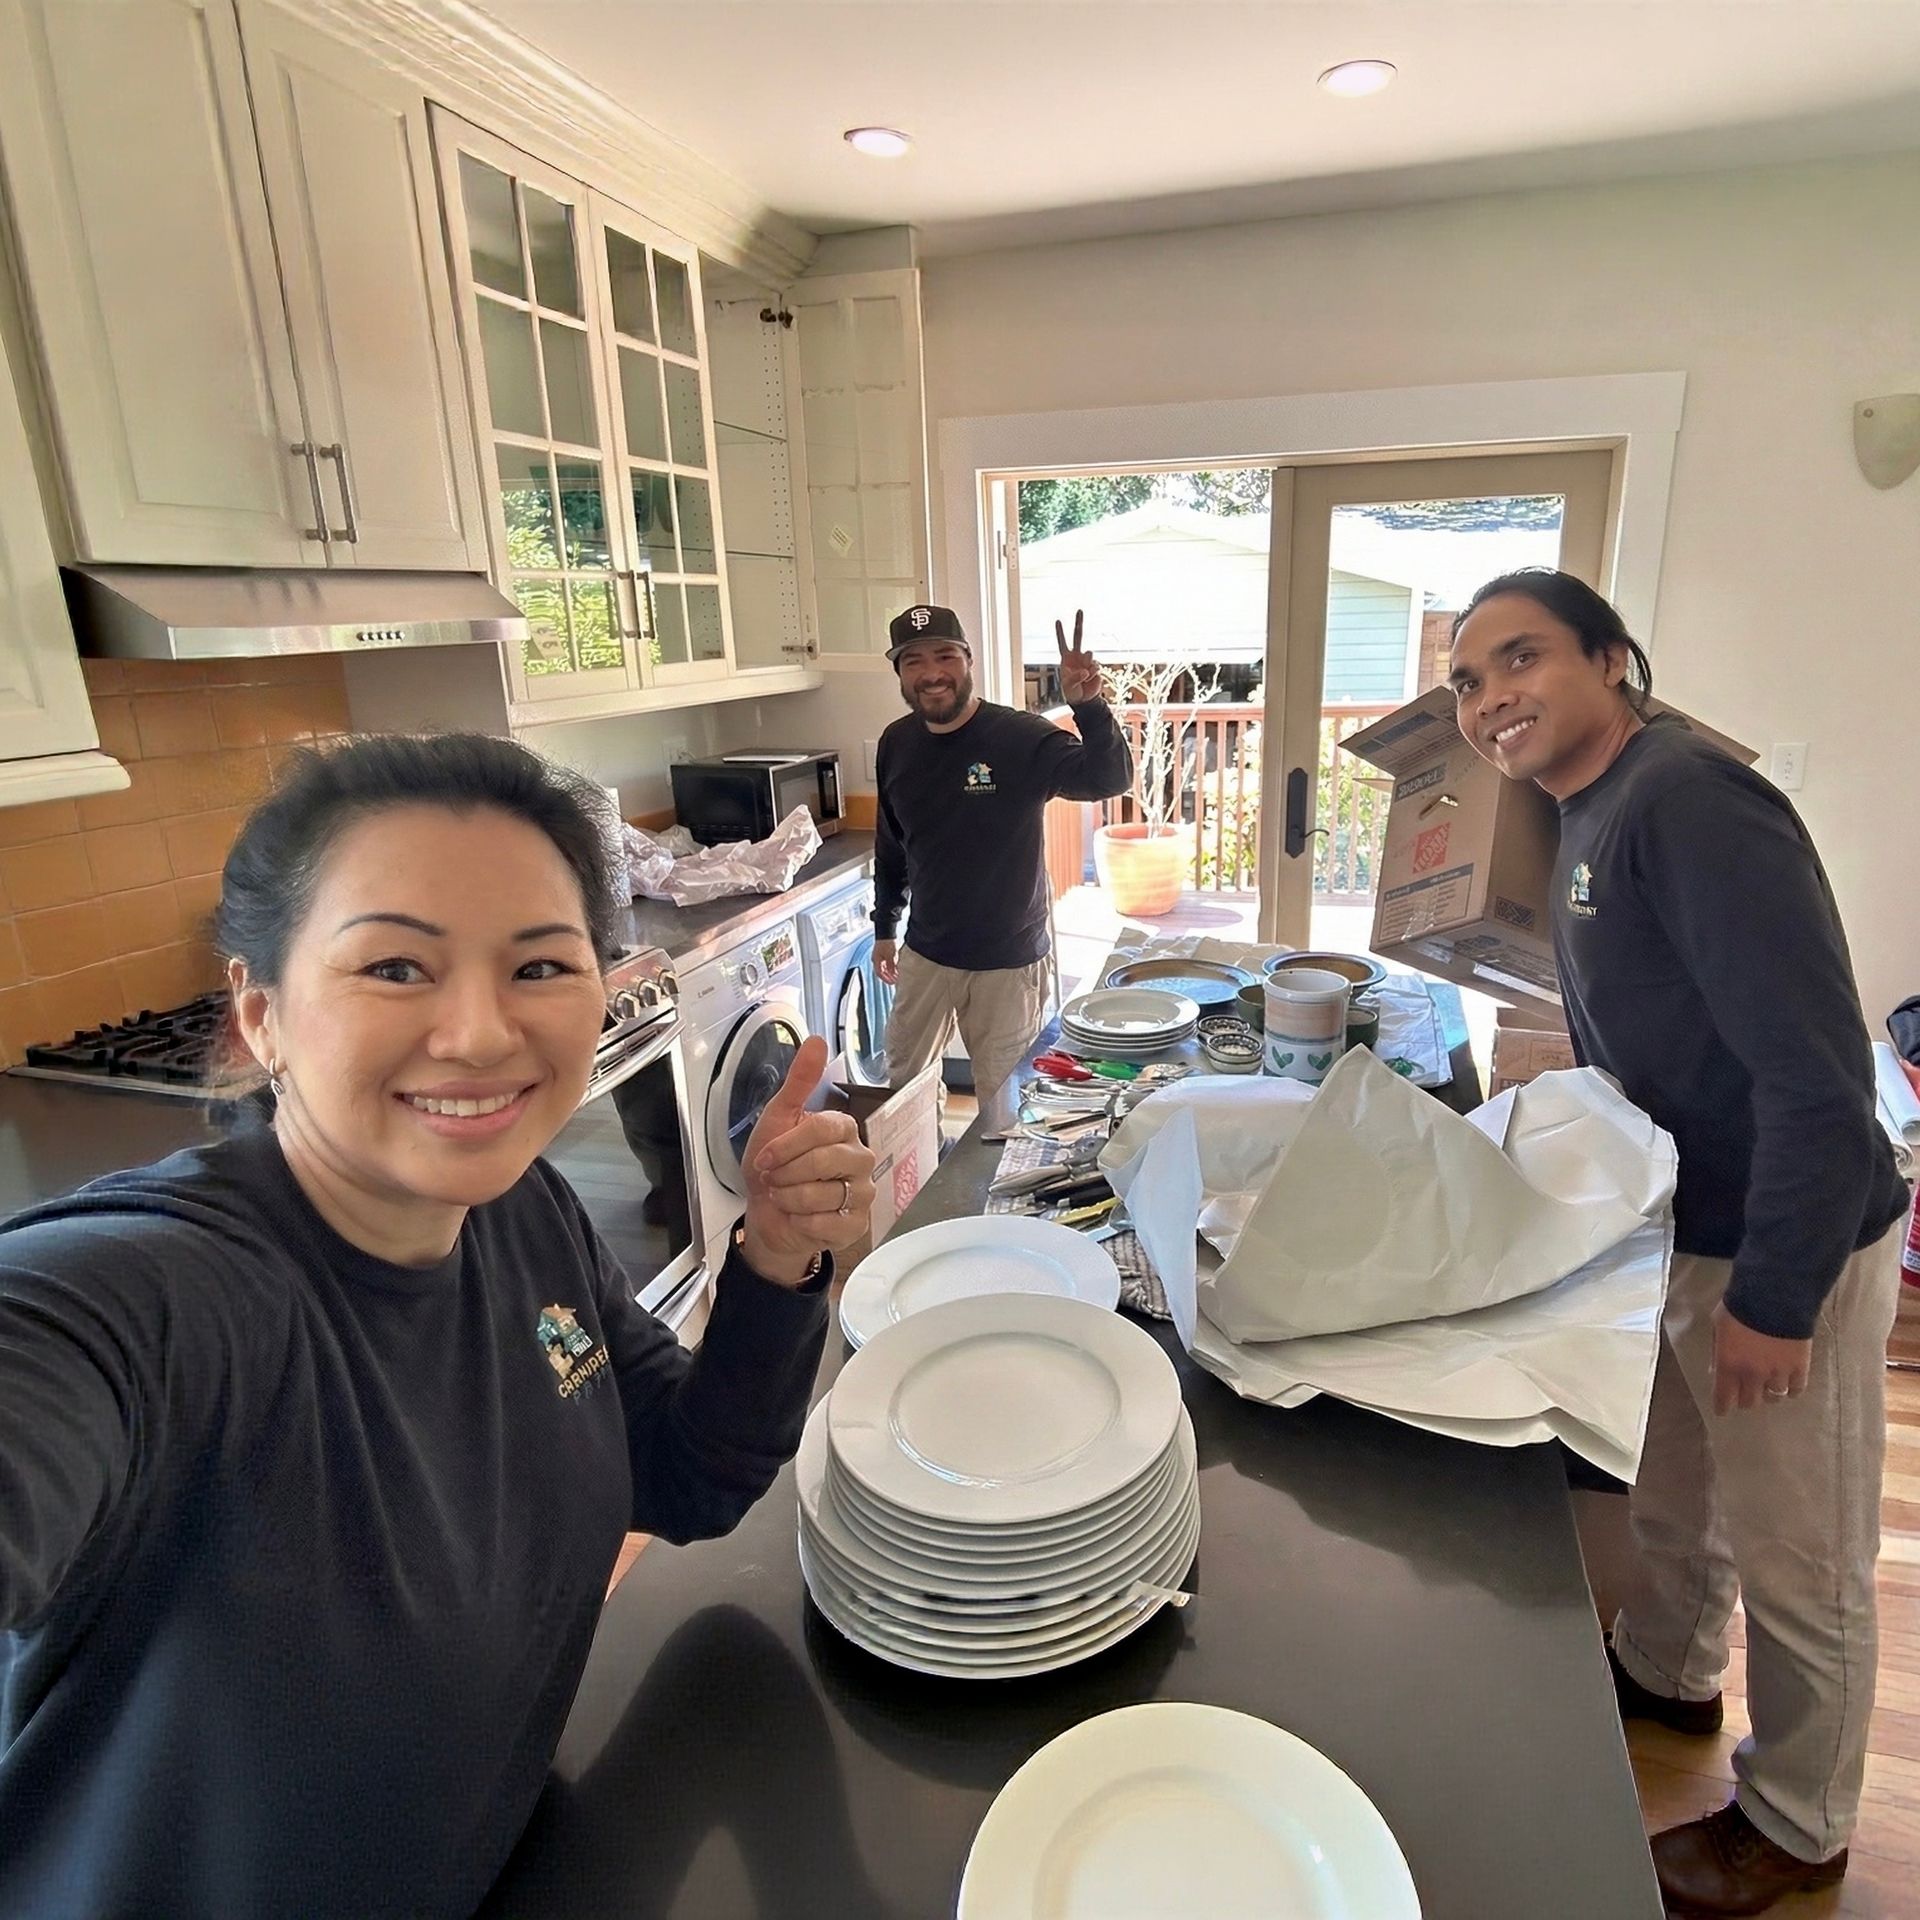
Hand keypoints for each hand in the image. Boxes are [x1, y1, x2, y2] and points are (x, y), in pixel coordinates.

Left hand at [741, 1036, 875, 1286]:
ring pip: (822, 1195)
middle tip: (774, 1179)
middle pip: (824, 1162)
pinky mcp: (856, 1225)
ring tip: (785, 1197)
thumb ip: (799, 1082)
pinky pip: (826, 1224)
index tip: (765, 1158)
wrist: (766, 1214)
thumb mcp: (778, 1119)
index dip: (786, 1146)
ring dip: (789, 1199)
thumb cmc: (773, 1167)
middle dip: (786, 1174)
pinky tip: (798, 1218)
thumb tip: (817, 1041)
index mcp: (844, 1130)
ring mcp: (862, 1193)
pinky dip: (801, 1222)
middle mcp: (861, 1159)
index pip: (822, 1129)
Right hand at [873, 939, 898, 985]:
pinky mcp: (882, 953)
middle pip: (881, 972)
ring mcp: (879, 956)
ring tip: (896, 976)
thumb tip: (893, 974)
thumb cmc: (887, 943)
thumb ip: (892, 966)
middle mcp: (876, 959)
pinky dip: (890, 967)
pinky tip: (896, 969)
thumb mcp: (891, 956)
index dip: (886, 979)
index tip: (892, 983)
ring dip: (889, 972)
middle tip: (895, 981)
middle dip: (888, 977)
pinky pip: (886, 963)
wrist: (887, 932)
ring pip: (883, 968)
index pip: (879, 973)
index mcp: (876, 961)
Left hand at [1055, 609, 1101, 703]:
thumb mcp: (1068, 686)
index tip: (1057, 620)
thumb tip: (1085, 670)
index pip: (1062, 643)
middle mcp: (1077, 656)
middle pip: (1078, 636)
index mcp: (1066, 659)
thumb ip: (1075, 677)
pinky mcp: (1095, 667)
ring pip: (1089, 654)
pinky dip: (1093, 674)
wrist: (1084, 699)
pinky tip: (1090, 680)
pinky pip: (1095, 666)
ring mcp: (1087, 660)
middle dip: (1079, 622)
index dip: (1060, 633)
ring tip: (1085, 676)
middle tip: (1079, 609)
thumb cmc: (1072, 692)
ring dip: (1087, 664)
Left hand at [1709, 1301, 1811, 1414]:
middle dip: (1745, 1398)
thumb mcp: (1717, 1325)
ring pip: (1774, 1398)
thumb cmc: (1740, 1306)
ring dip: (1768, 1393)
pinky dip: (1791, 1389)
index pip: (1724, 1397)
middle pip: (1750, 1402)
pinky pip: (1797, 1389)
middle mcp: (1753, 1374)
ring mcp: (1778, 1373)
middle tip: (1745, 1392)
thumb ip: (1717, 1350)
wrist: (1774, 1296)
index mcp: (1729, 1364)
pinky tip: (1788, 1383)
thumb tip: (1716, 1370)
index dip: (1723, 1406)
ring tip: (1767, 1386)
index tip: (1723, 1410)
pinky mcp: (1800, 1367)